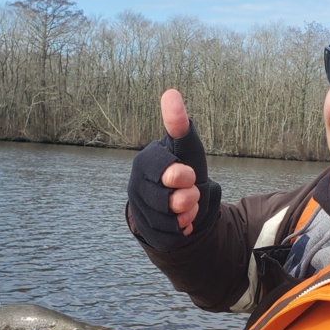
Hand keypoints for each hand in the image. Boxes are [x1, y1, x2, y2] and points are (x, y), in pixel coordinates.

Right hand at [127, 89, 219, 250]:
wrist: (182, 200)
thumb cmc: (184, 166)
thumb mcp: (186, 146)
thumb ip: (179, 123)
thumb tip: (170, 93)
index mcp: (144, 163)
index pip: (157, 170)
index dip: (177, 174)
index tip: (190, 175)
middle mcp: (136, 186)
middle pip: (163, 199)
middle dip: (186, 197)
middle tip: (193, 191)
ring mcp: (139, 210)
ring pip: (166, 220)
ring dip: (186, 214)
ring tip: (190, 205)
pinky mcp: (147, 231)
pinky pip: (167, 236)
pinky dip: (182, 230)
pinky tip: (185, 221)